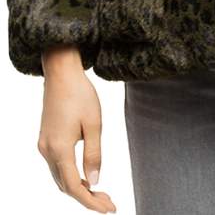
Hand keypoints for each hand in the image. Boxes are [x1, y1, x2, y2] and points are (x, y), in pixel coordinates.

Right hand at [37, 45, 116, 212]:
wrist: (62, 73)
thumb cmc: (80, 94)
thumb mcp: (94, 123)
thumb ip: (94, 154)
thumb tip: (95, 182)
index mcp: (60, 149)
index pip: (75, 187)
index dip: (91, 202)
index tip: (110, 209)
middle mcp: (47, 150)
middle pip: (66, 186)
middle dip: (87, 198)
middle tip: (109, 202)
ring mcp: (44, 145)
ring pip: (60, 177)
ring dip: (79, 188)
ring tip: (101, 193)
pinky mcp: (46, 139)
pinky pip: (57, 166)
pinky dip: (71, 175)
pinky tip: (86, 175)